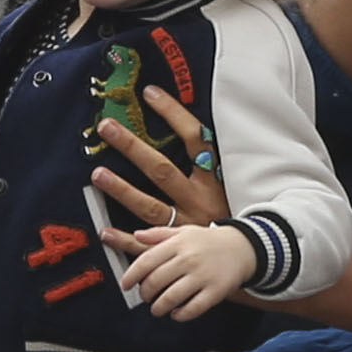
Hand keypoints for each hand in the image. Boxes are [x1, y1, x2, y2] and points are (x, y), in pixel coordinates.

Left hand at [92, 86, 230, 257]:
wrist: (253, 257)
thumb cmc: (240, 216)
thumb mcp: (233, 186)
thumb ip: (212, 165)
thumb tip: (194, 132)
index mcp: (214, 182)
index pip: (195, 140)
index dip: (173, 115)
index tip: (151, 94)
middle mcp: (199, 201)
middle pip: (162, 170)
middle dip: (133, 148)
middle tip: (108, 128)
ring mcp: (186, 226)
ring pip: (150, 206)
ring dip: (122, 190)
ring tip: (98, 174)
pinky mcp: (176, 249)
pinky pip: (146, 245)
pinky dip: (124, 239)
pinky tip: (104, 230)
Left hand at [121, 223, 256, 319]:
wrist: (243, 248)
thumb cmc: (209, 241)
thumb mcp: (184, 231)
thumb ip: (159, 234)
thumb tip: (136, 235)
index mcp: (178, 243)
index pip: (146, 261)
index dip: (131, 275)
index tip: (125, 285)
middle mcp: (189, 259)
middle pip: (155, 282)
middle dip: (144, 294)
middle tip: (145, 297)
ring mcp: (203, 276)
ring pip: (171, 298)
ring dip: (158, 308)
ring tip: (158, 308)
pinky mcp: (216, 291)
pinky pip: (192, 309)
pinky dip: (180, 315)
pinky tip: (177, 313)